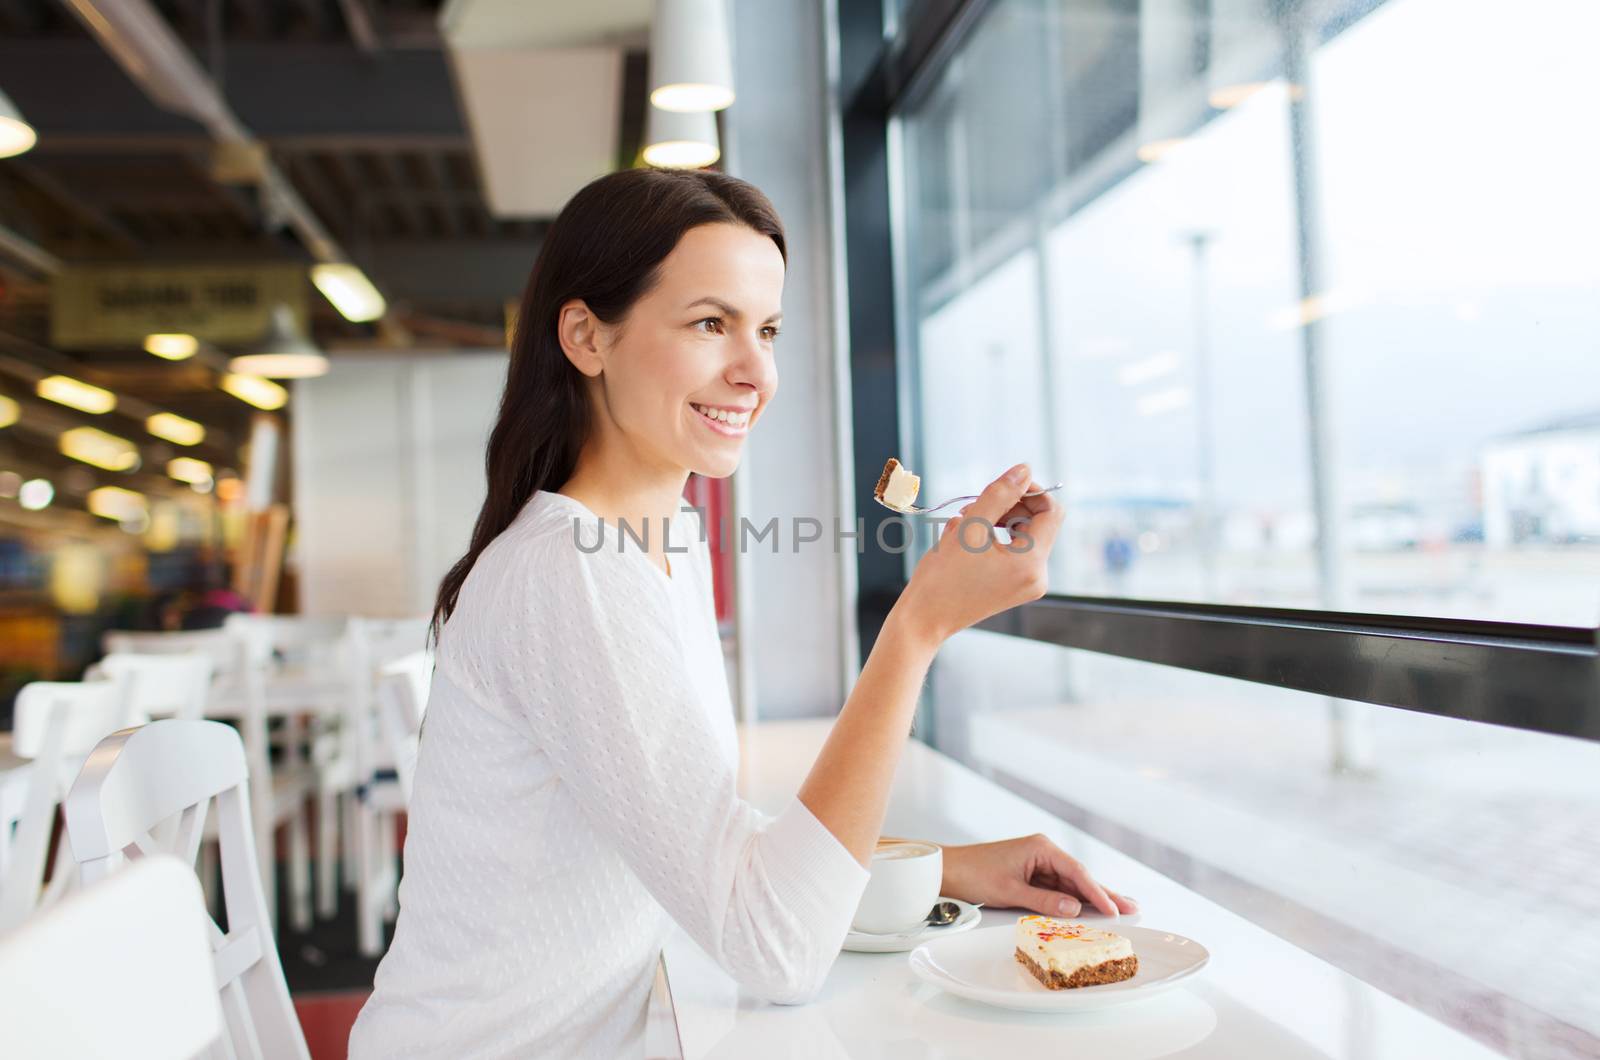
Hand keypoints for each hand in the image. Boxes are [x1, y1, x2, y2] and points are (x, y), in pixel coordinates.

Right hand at [893, 463, 1062, 646]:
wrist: (925, 618)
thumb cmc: (942, 576)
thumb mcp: (969, 526)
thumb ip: (999, 493)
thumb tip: (1024, 469)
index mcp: (1031, 562)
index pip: (1050, 511)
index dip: (1030, 491)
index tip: (1002, 485)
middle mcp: (1037, 576)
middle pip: (1037, 522)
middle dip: (1007, 507)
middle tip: (974, 507)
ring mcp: (1027, 584)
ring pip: (1023, 534)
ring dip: (996, 520)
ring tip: (964, 525)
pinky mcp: (1014, 587)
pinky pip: (1014, 550)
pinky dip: (994, 538)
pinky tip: (966, 541)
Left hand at [939, 834, 1137, 917]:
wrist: (949, 870)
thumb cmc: (975, 874)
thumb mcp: (1011, 891)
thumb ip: (1044, 901)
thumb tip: (1075, 909)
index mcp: (1041, 848)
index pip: (1077, 873)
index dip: (1097, 893)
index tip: (1115, 909)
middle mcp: (1044, 852)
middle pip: (1080, 876)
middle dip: (1105, 893)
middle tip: (1133, 907)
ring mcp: (1039, 863)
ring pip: (1071, 884)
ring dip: (1092, 898)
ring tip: (1121, 909)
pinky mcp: (1032, 874)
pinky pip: (1058, 889)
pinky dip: (1074, 900)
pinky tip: (1091, 909)